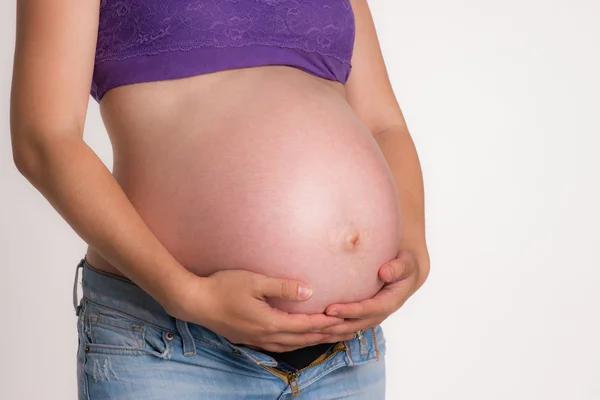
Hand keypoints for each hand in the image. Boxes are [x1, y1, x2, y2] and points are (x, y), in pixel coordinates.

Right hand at [168, 269, 344, 351]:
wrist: (195, 302)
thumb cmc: (223, 287)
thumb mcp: (255, 281)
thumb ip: (283, 287)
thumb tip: (309, 292)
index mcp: (271, 322)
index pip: (307, 325)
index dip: (328, 323)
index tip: (347, 320)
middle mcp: (267, 336)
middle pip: (304, 338)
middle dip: (328, 335)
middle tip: (348, 332)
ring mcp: (257, 340)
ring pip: (293, 345)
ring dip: (314, 341)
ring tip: (331, 337)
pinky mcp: (249, 338)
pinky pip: (280, 346)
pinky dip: (296, 343)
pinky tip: (299, 340)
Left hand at [319, 248, 429, 335]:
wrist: (406, 273)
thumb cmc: (405, 265)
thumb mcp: (406, 264)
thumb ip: (398, 267)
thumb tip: (385, 272)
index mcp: (389, 303)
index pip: (366, 310)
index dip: (349, 311)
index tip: (330, 309)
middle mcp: (378, 314)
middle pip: (354, 324)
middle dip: (334, 325)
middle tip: (313, 321)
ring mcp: (369, 317)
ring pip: (348, 329)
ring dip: (330, 331)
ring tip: (309, 327)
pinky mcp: (361, 316)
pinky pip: (345, 325)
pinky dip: (331, 329)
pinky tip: (314, 327)